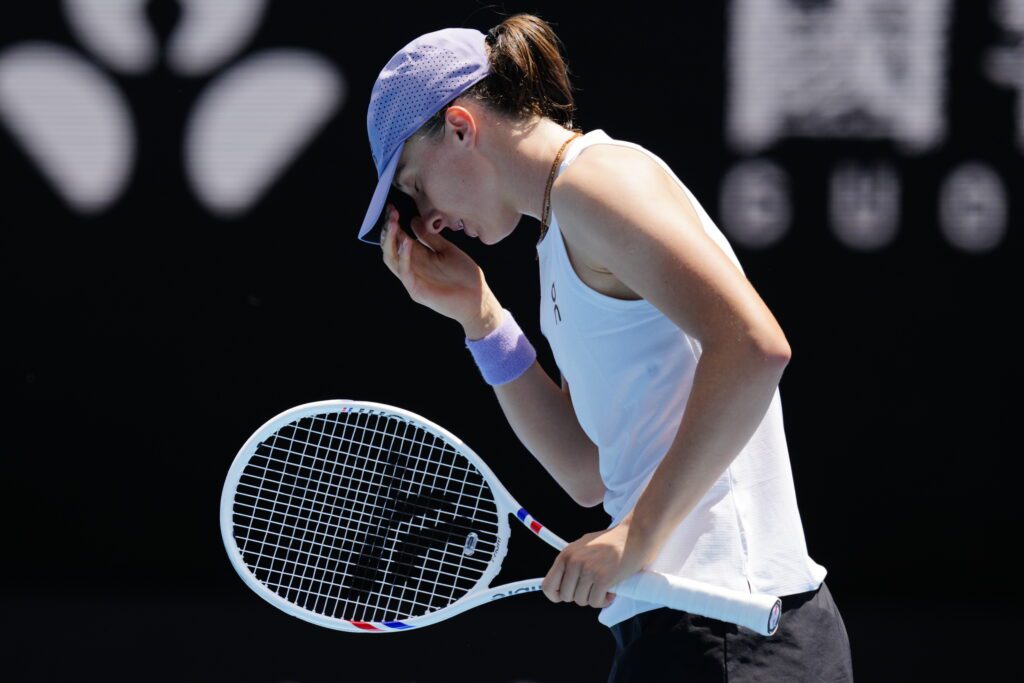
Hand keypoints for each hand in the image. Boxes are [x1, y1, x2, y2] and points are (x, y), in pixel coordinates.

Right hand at [380, 203, 500, 332]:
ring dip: (391, 242)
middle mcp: (412, 267)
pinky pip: (405, 273)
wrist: (478, 299)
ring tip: (394, 225)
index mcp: (418, 257)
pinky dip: (404, 258)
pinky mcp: (417, 290)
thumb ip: (430, 238)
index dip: (393, 224)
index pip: (399, 238)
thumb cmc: (464, 275)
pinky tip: (407, 243)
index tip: (391, 208)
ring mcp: (412, 279)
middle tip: (392, 214)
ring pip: (392, 260)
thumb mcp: (447, 250)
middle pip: (390, 248)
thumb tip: (413, 219)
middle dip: (388, 230)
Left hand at [541, 520, 653, 608]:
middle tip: (593, 587)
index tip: (566, 596)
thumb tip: (563, 582)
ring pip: (582, 600)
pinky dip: (604, 601)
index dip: (556, 595)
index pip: (547, 585)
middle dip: (581, 595)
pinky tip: (611, 590)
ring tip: (604, 586)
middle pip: (567, 596)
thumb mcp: (584, 546)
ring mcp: (587, 570)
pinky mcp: (602, 578)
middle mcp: (573, 562)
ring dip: (594, 598)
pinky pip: (596, 602)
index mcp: (566, 554)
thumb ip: (572, 562)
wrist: (636, 534)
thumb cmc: (613, 541)